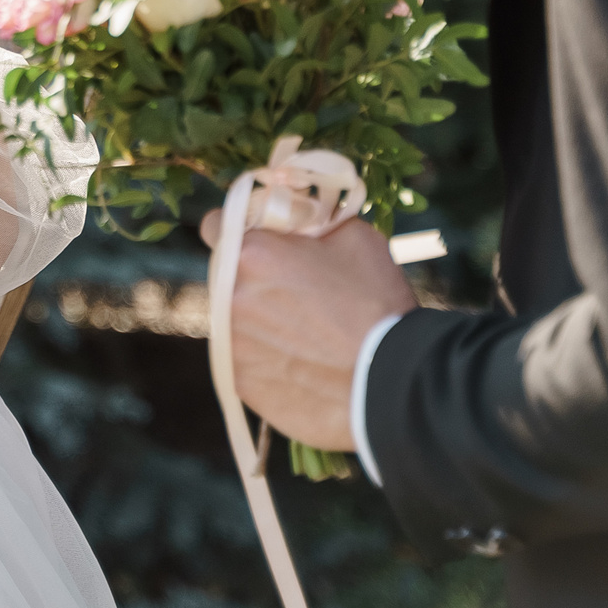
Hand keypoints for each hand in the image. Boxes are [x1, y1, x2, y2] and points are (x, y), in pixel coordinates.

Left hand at [201, 211, 415, 452]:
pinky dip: (269, 360)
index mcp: (252, 253)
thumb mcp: (354, 237)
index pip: (213, 226)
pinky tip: (305, 364)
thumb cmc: (377, 304)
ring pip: (234, 321)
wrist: (394, 385)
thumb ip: (310, 223)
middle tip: (295, 293)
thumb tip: (296, 222)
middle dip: (252, 279)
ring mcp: (233, 345)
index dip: (236, 230)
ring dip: (259, 322)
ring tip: (306, 335)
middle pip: (226, 277)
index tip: (257, 241)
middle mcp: (231, 297)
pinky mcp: (242, 383)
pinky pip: (247, 361)